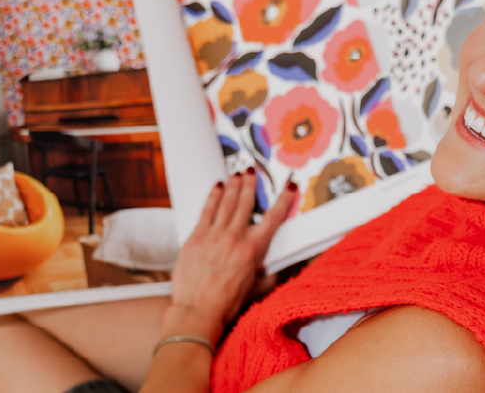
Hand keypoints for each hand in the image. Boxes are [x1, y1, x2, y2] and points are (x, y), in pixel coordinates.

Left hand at [163, 169, 296, 341]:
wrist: (197, 311)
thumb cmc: (224, 304)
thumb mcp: (253, 291)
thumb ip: (265, 278)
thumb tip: (271, 273)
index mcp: (253, 250)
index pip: (273, 218)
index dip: (283, 200)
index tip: (288, 188)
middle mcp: (235, 237)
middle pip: (245, 202)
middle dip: (251, 184)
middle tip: (253, 171)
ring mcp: (214, 235)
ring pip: (226, 202)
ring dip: (234, 185)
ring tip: (237, 173)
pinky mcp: (196, 237)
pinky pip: (206, 210)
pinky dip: (213, 196)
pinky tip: (217, 187)